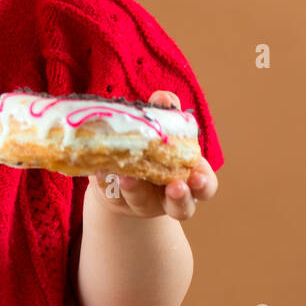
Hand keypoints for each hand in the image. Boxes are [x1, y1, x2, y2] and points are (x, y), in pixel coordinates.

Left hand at [86, 90, 217, 221]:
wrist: (119, 168)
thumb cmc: (151, 145)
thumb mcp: (162, 129)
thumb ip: (167, 112)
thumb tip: (164, 97)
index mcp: (188, 177)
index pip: (205, 186)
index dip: (204, 183)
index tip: (198, 176)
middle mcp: (168, 197)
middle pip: (183, 207)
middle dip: (180, 197)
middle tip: (176, 186)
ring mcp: (142, 202)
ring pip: (142, 202)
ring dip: (135, 190)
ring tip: (126, 177)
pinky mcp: (116, 200)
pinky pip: (111, 193)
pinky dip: (106, 181)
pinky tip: (100, 170)